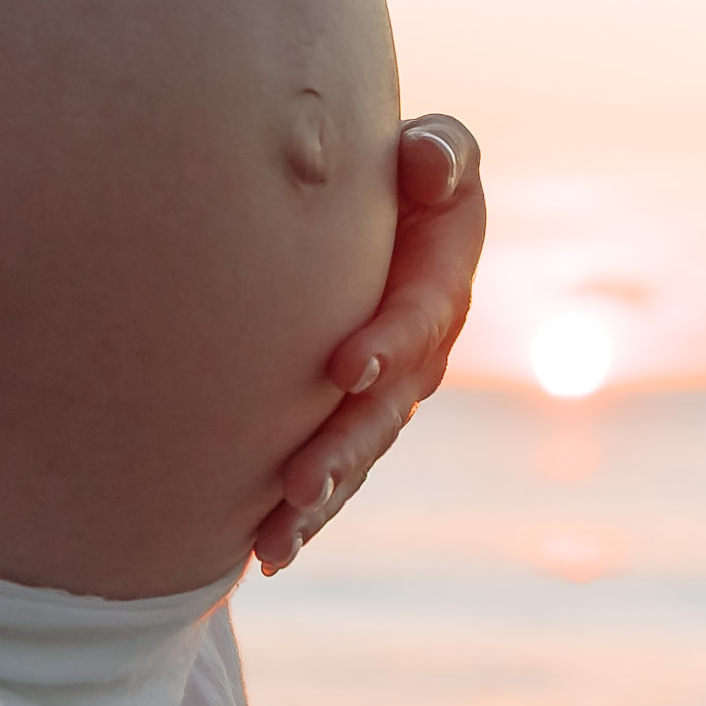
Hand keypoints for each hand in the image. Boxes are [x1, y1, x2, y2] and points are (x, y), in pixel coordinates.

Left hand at [251, 114, 485, 572]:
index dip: (389, 342)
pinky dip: (303, 516)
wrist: (384, 204)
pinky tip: (264, 554)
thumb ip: (440, 153)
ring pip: (356, 455)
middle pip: (386, 409)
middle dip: (343, 448)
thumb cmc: (404, 167)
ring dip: (320, 499)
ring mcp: (387, 394)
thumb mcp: (434, 151)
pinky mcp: (349, 418)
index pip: (419, 316)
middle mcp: (421, 351)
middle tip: (298, 481)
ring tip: (276, 537)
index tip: (343, 366)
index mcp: (441, 281)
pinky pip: (333, 472)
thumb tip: (427, 164)